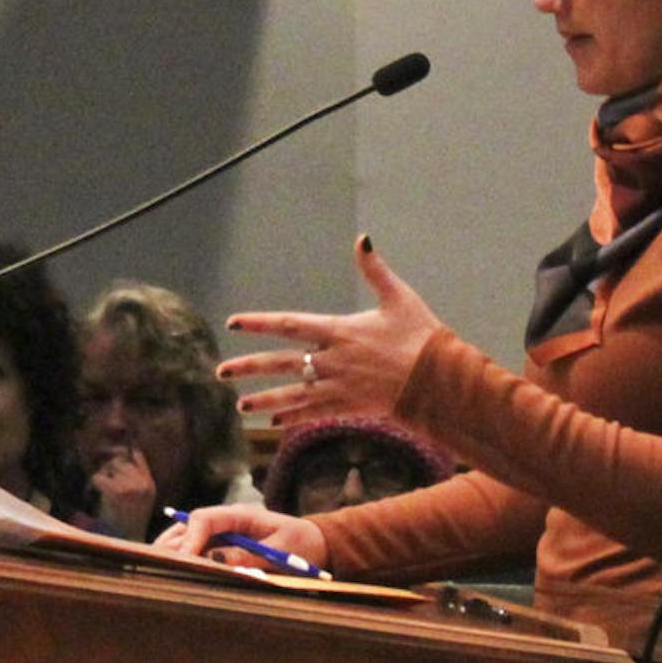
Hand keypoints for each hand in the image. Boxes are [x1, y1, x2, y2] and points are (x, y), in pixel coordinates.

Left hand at [90, 446, 156, 541]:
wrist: (125, 545)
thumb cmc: (126, 526)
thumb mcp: (136, 501)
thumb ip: (133, 480)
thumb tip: (118, 456)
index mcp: (149, 484)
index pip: (137, 454)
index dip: (123, 449)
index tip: (112, 449)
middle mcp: (142, 483)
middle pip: (120, 459)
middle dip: (108, 466)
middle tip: (100, 477)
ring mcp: (131, 487)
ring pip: (109, 466)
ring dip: (102, 475)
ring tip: (98, 488)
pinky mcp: (117, 492)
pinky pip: (99, 477)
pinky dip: (93, 483)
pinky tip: (93, 492)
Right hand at [154, 503, 328, 571]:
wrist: (315, 543)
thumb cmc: (301, 544)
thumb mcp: (280, 550)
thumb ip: (248, 555)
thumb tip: (214, 561)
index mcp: (241, 514)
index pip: (204, 518)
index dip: (189, 538)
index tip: (182, 560)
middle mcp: (225, 520)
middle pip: (187, 527)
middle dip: (170, 545)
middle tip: (155, 568)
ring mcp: (221, 532)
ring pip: (185, 537)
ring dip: (171, 552)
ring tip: (154, 571)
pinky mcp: (221, 546)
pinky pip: (196, 550)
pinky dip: (181, 560)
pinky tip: (170, 573)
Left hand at [216, 235, 440, 427]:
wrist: (440, 382)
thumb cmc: (422, 337)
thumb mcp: (399, 297)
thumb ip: (375, 270)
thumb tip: (362, 239)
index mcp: (340, 331)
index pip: (290, 324)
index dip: (259, 323)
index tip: (233, 322)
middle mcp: (333, 360)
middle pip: (282, 363)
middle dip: (249, 368)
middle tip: (221, 372)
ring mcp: (340, 387)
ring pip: (294, 395)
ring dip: (266, 401)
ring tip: (241, 407)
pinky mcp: (350, 407)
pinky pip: (315, 413)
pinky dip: (295, 417)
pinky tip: (277, 423)